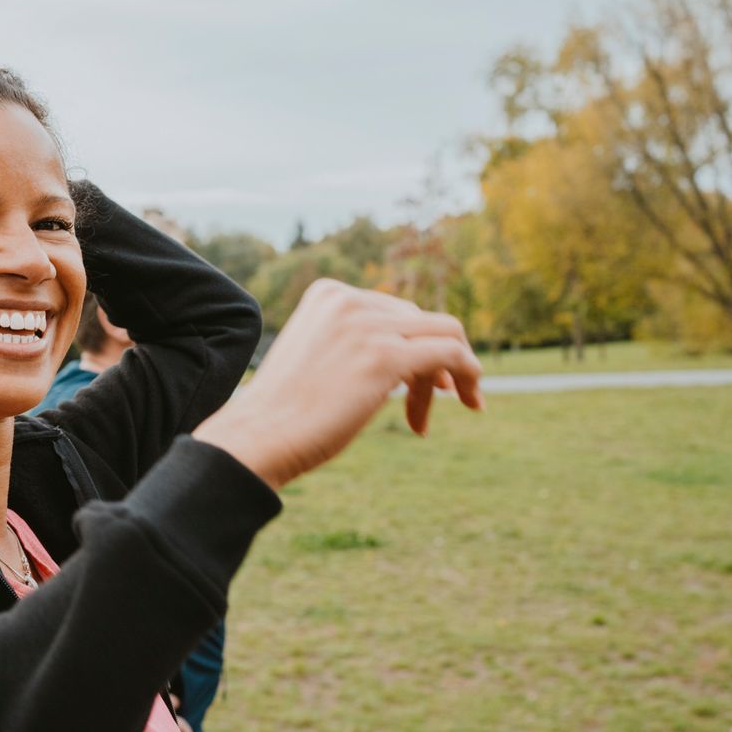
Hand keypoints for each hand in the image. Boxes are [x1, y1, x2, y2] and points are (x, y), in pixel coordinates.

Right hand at [193, 280, 482, 490]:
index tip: (422, 384)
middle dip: (431, 364)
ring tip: (439, 414)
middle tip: (425, 408)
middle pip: (421, 322)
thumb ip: (353, 344)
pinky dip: (470, 376)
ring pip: (445, 335)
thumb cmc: (282, 414)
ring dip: (451, 376)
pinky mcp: (386, 356)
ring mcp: (368, 325)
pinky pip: (452, 354)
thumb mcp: (317, 360)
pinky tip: (473, 402)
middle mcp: (350, 300)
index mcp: (328, 294)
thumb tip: (412, 357)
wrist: (258, 438)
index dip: (414, 346)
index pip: (395, 310)